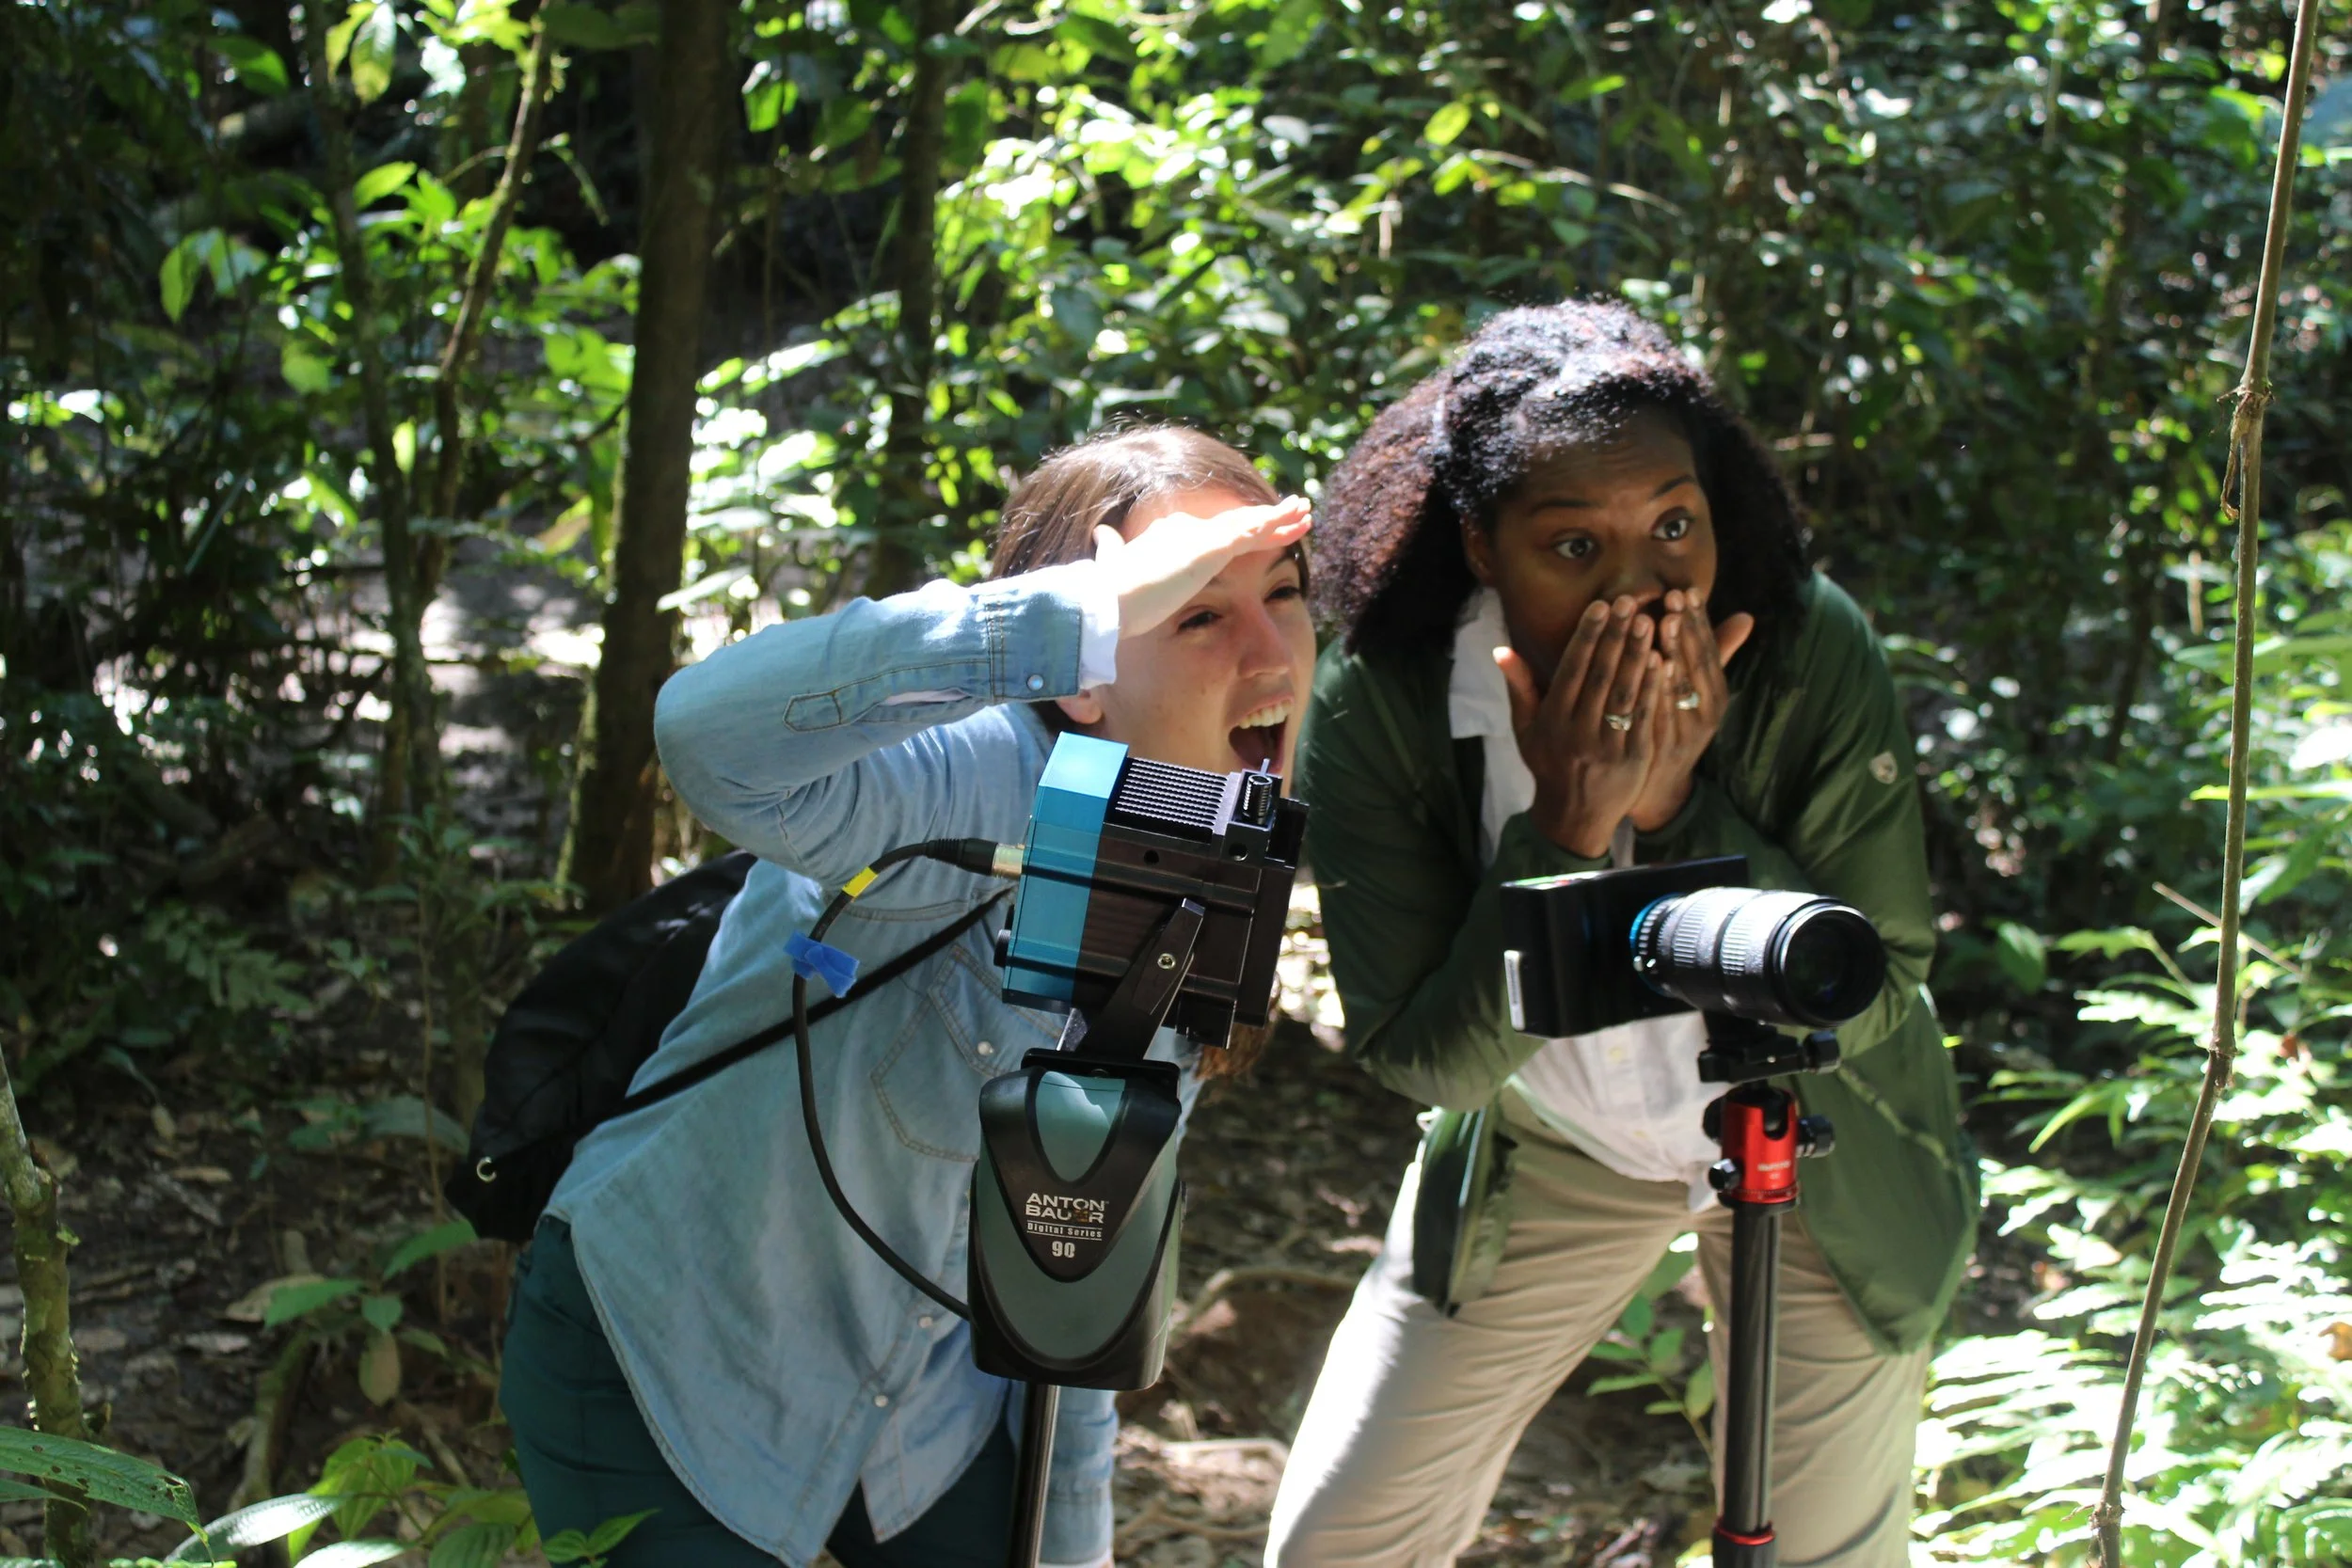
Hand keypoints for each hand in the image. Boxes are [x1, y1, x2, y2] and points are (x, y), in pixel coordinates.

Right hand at [1092, 496, 1312, 639]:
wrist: (1108, 599)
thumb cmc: (1109, 592)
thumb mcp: (1112, 564)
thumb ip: (1111, 547)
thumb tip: (1101, 533)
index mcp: (1168, 534)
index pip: (1214, 530)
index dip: (1240, 527)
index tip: (1257, 526)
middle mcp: (1186, 528)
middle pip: (1236, 522)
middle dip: (1267, 517)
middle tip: (1294, 512)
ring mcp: (1200, 537)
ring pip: (1250, 524)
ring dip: (1281, 517)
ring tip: (1306, 511)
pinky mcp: (1211, 548)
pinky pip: (1253, 533)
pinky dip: (1276, 525)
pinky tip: (1296, 521)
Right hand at [1496, 595, 1665, 858]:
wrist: (1573, 815)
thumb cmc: (1548, 764)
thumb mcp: (1526, 729)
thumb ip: (1519, 687)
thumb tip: (1501, 649)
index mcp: (1552, 721)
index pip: (1572, 669)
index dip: (1588, 635)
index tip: (1602, 605)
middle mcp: (1578, 732)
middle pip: (1600, 676)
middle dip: (1617, 637)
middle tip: (1632, 602)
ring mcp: (1608, 747)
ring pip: (1625, 693)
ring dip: (1638, 656)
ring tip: (1650, 623)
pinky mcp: (1633, 758)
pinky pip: (1645, 718)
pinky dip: (1654, 690)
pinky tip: (1664, 662)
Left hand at [1627, 589, 1753, 831]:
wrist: (1657, 787)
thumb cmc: (1675, 729)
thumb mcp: (1698, 694)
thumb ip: (1714, 655)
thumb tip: (1746, 616)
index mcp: (1716, 697)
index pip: (1710, 651)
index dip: (1699, 621)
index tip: (1687, 590)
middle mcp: (1708, 714)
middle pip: (1698, 665)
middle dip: (1685, 629)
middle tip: (1673, 597)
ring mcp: (1688, 732)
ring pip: (1682, 687)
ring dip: (1673, 652)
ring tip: (1662, 621)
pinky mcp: (1667, 748)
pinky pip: (1663, 713)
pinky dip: (1658, 688)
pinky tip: (1649, 665)